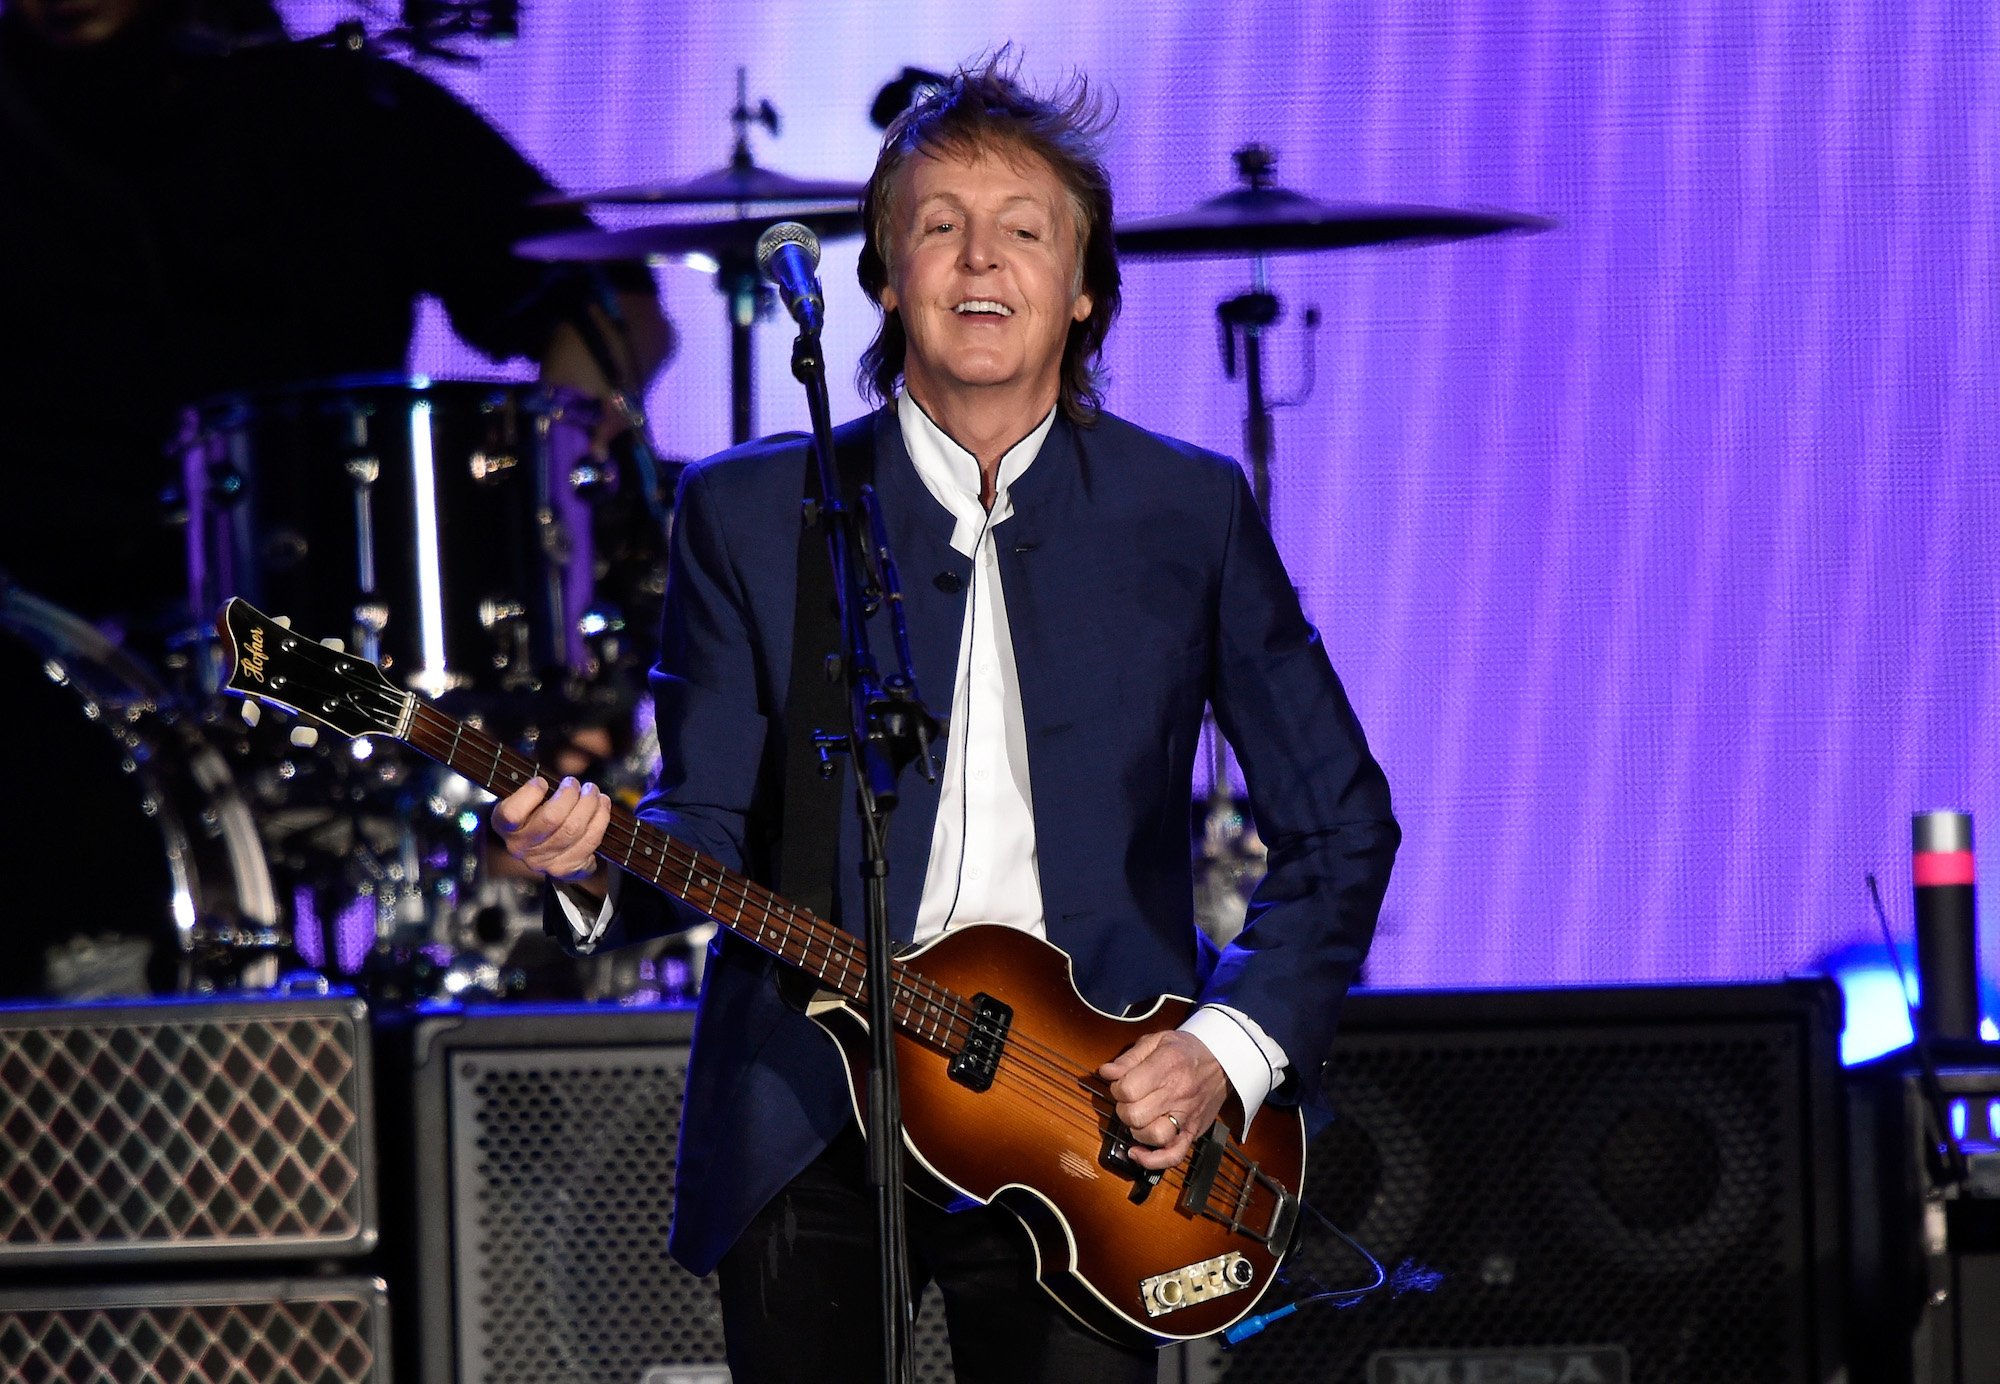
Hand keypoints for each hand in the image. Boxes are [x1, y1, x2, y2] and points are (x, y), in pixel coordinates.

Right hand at [491, 776, 611, 896]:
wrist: (540, 847)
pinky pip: (590, 842)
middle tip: (575, 783)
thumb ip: (533, 789)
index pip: (512, 813)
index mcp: (503, 826)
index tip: (542, 782)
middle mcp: (520, 847)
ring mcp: (544, 861)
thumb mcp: (523, 798)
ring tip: (592, 791)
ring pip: (574, 830)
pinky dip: (600, 820)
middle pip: (551, 819)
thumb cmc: (533, 812)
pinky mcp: (566, 868)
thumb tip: (562, 781)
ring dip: (589, 805)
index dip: (530, 794)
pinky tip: (602, 806)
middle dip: (570, 795)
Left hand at [1098, 1029, 1229, 1170]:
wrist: (1224, 1061)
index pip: (1128, 1089)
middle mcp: (1178, 1093)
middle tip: (1129, 1100)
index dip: (1116, 1088)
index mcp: (1167, 1066)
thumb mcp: (1157, 1040)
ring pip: (1153, 1136)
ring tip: (1138, 1118)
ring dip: (1136, 1130)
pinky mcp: (1193, 1131)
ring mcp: (1187, 1115)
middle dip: (1123, 1109)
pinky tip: (1137, 1153)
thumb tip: (1107, 1072)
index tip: (1120, 1084)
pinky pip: (1174, 1155)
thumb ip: (1129, 1057)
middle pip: (1135, 1115)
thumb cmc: (1187, 1050)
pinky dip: (1153, 1160)